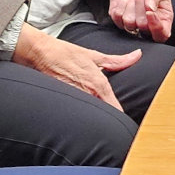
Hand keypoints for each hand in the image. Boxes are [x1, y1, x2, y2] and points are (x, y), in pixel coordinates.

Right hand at [13, 23, 139, 109]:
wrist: (38, 53)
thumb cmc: (64, 53)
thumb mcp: (93, 56)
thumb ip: (117, 61)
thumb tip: (136, 56)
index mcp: (98, 84)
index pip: (115, 109)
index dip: (120, 117)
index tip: (122, 120)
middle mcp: (87, 95)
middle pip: (103, 116)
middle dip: (106, 118)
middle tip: (109, 120)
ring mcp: (74, 100)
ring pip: (89, 117)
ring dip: (92, 118)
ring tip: (92, 118)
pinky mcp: (63, 104)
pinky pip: (75, 115)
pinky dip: (78, 115)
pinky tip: (77, 113)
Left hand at [107, 0, 172, 40]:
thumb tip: (150, 9)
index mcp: (163, 17)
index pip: (161, 35)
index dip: (155, 26)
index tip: (150, 11)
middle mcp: (148, 23)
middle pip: (143, 26)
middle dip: (140, 6)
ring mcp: (132, 22)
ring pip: (129, 22)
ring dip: (130, 4)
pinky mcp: (118, 18)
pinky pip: (117, 16)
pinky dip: (121, 3)